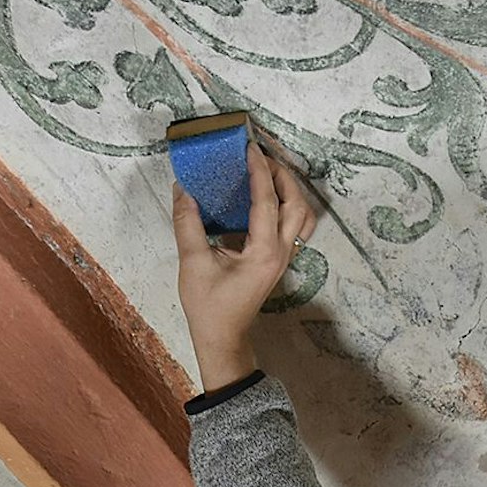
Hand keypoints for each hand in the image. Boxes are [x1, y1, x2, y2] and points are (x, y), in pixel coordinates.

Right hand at [171, 142, 317, 391]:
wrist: (223, 337)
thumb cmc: (209, 306)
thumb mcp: (192, 263)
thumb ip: (187, 223)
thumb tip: (183, 189)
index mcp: (263, 252)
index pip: (267, 201)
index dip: (259, 171)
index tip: (249, 148)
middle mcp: (281, 253)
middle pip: (297, 203)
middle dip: (281, 175)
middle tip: (259, 157)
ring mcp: (284, 257)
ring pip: (302, 215)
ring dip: (289, 189)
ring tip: (267, 172)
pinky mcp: (278, 260)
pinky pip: (294, 225)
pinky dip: (286, 204)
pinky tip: (266, 196)